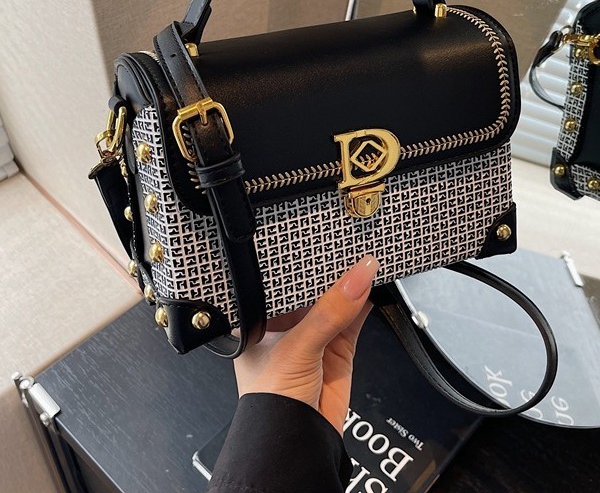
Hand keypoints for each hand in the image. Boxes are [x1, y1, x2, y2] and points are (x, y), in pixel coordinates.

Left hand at [234, 255, 379, 433]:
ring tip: (365, 258)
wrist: (295, 445)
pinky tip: (372, 282)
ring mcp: (313, 336)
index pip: (284, 280)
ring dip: (351, 282)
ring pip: (336, 300)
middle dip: (331, 270)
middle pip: (312, 288)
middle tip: (348, 244)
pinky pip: (354, 317)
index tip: (322, 240)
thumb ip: (330, 311)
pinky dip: (365, 301)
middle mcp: (285, 324)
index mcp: (260, 317)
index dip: (302, 261)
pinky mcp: (338, 348)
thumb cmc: (270, 402)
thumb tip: (358, 276)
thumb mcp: (298, 347)